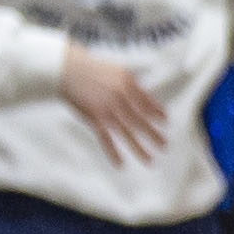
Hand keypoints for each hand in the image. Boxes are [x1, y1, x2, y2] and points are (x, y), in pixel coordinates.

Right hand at [61, 44, 167, 162]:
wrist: (67, 70)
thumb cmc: (92, 69)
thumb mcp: (116, 71)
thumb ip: (130, 84)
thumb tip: (143, 96)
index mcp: (128, 85)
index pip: (147, 103)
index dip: (157, 113)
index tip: (165, 122)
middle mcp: (120, 98)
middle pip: (140, 121)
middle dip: (153, 135)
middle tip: (164, 146)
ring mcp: (107, 109)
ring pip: (127, 133)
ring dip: (139, 148)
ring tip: (150, 160)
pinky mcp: (94, 118)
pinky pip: (106, 139)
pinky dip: (113, 152)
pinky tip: (121, 164)